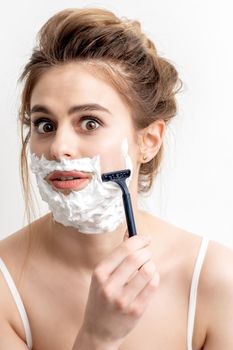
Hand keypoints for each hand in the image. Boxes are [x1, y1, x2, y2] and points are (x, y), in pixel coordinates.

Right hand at [78, 233, 159, 347]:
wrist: (98, 331)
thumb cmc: (101, 298)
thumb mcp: (103, 275)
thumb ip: (117, 254)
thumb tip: (130, 232)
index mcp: (100, 273)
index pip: (124, 249)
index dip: (138, 240)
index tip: (146, 238)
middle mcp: (109, 286)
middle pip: (137, 258)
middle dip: (146, 251)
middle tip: (147, 252)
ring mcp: (123, 300)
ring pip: (148, 271)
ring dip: (151, 265)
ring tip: (147, 268)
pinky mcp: (135, 310)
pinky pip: (153, 285)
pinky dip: (155, 277)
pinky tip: (150, 279)